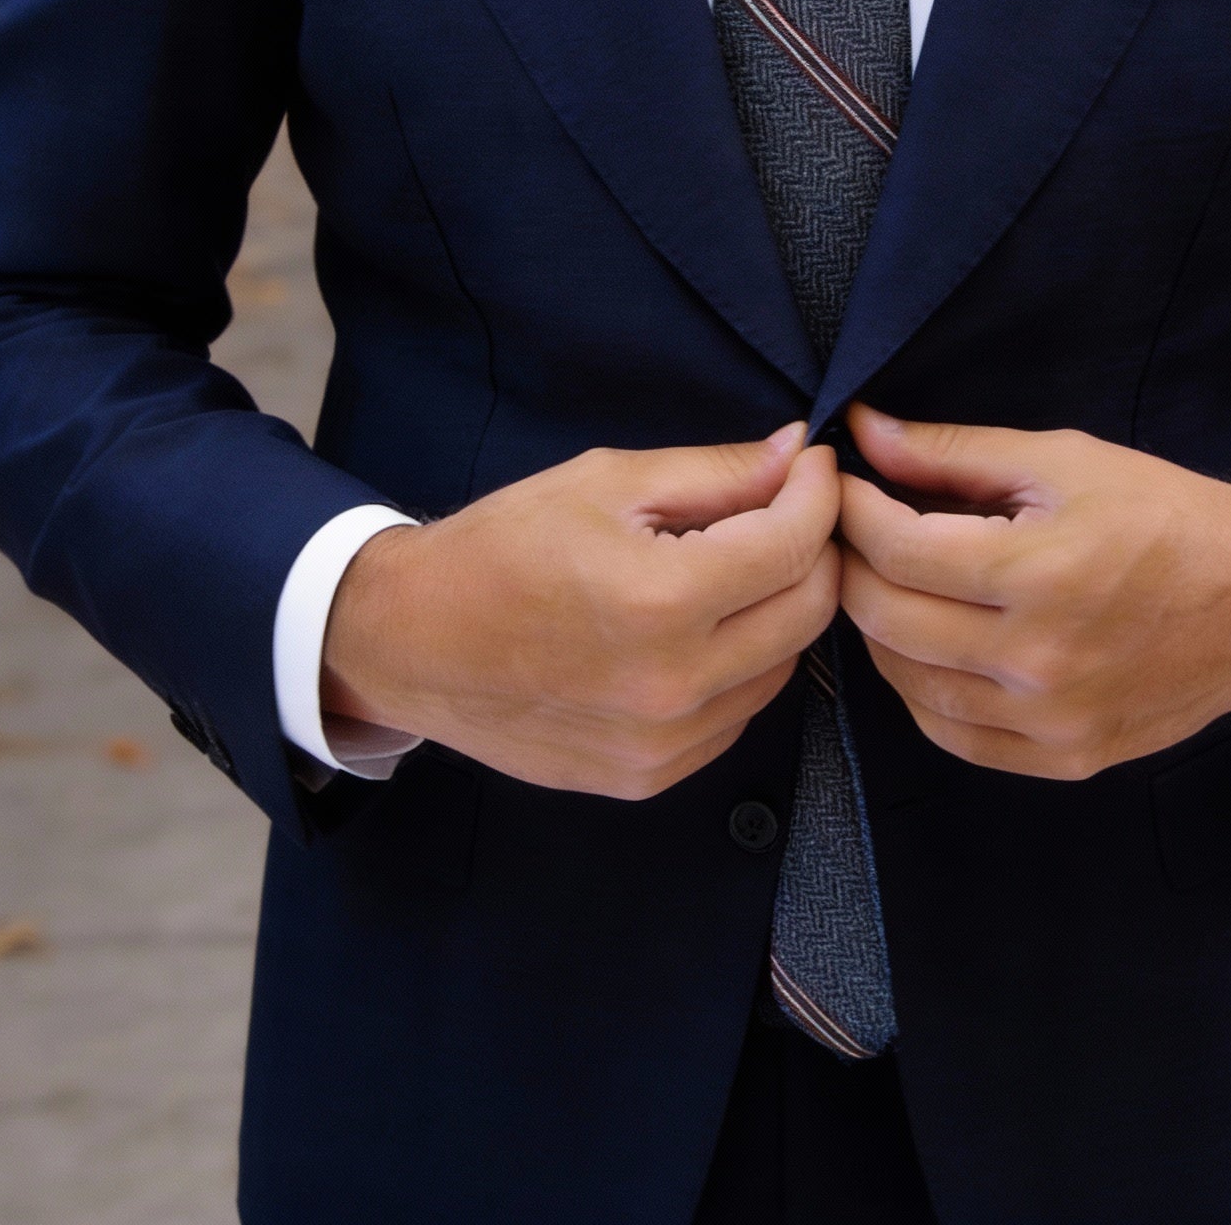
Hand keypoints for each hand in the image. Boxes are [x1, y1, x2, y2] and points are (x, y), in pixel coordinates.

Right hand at [322, 425, 840, 798]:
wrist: (412, 642)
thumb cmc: (501, 548)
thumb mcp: (606, 481)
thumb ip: (715, 472)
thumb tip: (797, 454)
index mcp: (660, 601)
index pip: (794, 545)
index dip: (819, 493)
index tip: (812, 465)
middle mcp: (673, 685)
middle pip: (808, 611)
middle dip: (813, 549)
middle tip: (786, 509)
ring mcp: (664, 744)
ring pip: (782, 666)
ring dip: (778, 609)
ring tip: (733, 566)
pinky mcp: (650, 776)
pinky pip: (737, 712)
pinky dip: (740, 664)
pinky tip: (696, 627)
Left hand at [837, 405, 1230, 778]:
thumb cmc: (1166, 515)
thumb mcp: (1064, 460)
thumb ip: (953, 453)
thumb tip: (865, 430)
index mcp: (1039, 573)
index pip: (896, 548)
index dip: (851, 509)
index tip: (840, 484)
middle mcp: (1039, 658)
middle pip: (886, 618)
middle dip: (850, 565)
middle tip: (850, 531)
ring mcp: (1050, 719)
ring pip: (907, 683)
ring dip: (879, 628)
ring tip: (887, 581)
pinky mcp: (1065, 757)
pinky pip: (953, 734)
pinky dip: (921, 690)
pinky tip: (927, 645)